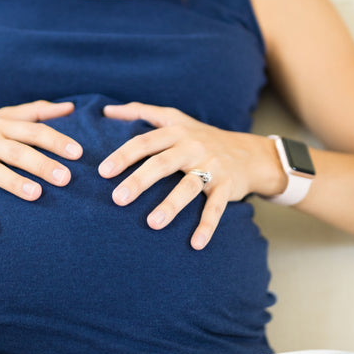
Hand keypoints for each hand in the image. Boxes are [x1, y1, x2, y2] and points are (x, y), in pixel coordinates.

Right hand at [0, 100, 82, 230]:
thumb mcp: (3, 116)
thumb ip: (36, 111)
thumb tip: (70, 107)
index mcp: (3, 124)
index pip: (34, 129)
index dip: (56, 140)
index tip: (79, 152)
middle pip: (18, 150)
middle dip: (42, 163)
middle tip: (66, 177)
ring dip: (15, 183)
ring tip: (36, 194)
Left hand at [97, 102, 278, 249]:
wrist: (249, 152)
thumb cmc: (200, 137)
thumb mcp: (174, 118)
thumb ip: (141, 112)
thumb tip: (107, 110)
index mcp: (176, 132)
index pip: (145, 142)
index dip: (124, 155)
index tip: (103, 172)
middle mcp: (193, 147)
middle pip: (162, 163)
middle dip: (139, 180)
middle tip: (118, 199)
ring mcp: (212, 166)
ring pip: (189, 185)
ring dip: (171, 205)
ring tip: (152, 224)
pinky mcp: (227, 186)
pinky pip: (216, 207)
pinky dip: (207, 225)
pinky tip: (196, 244)